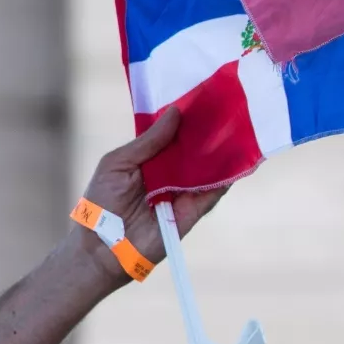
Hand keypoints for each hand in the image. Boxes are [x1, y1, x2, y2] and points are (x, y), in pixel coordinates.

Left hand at [76, 107, 229, 280]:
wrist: (99, 248)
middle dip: (212, 129)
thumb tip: (175, 112)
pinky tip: (241, 156)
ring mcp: (183, 192)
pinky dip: (228, 175)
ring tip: (244, 124)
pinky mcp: (192, 211)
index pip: (175, 135)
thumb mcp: (118, 163)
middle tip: (234, 103)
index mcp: (150, 160)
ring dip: (225, 149)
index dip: (190, 117)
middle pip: (196, 148)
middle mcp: (170, 174)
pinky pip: (214, 191)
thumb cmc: (100, 203)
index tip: (208, 95)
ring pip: (210, 167)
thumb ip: (148, 142)